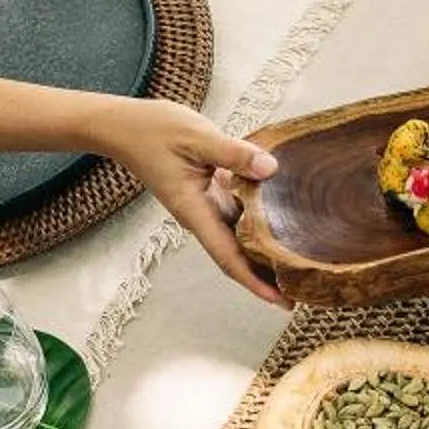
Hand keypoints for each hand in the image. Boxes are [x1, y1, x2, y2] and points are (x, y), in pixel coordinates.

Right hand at [102, 98, 286, 304]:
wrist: (125, 127)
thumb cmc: (153, 131)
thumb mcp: (197, 137)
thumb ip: (234, 154)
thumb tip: (270, 169)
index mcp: (194, 211)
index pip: (228, 257)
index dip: (255, 282)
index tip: (281, 301)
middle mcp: (200, 216)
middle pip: (237, 255)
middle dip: (267, 275)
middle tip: (303, 287)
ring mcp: (204, 206)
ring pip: (239, 237)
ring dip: (265, 251)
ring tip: (298, 261)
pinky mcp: (208, 192)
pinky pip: (238, 214)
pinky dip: (259, 222)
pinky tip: (283, 219)